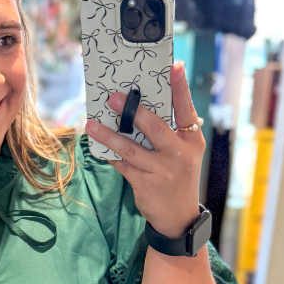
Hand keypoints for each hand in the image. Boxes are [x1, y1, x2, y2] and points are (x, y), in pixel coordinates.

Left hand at [85, 62, 204, 237]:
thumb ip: (171, 131)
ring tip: (92, 125)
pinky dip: (109, 154)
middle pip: (155, 128)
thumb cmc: (178, 176)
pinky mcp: (145, 185)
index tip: (175, 67)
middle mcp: (179, 154)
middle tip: (114, 98)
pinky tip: (97, 145)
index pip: (187, 110)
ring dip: (109, 136)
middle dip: (134, 112)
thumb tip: (141, 106)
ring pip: (131, 150)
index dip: (181, 88)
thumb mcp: (184, 152)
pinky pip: (122, 165)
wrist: (178, 216)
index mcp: (191, 141)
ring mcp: (162, 171)